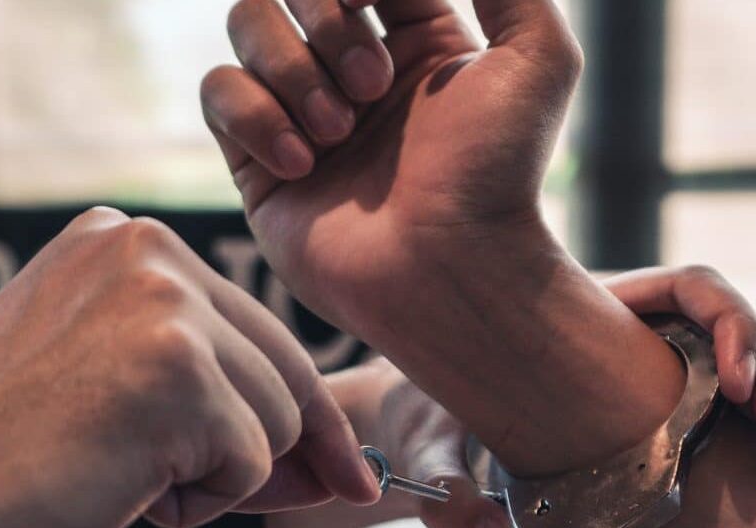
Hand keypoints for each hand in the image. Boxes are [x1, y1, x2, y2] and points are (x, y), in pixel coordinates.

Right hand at [0, 207, 378, 527]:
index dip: (294, 414)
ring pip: (275, 422)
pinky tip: (109, 490)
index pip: (253, 328)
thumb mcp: (98, 399)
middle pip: (284, 371)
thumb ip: (200, 396)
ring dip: (211, 482)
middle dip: (266, 454)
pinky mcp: (178, 369)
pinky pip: (251, 465)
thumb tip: (333, 459)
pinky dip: (195, 505)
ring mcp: (164, 302)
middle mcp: (146, 249)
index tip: (345, 472)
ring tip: (104, 480)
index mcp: (118, 243)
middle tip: (186, 498)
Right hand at [203, 0, 577, 340]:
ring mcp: (297, 110)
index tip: (375, 4)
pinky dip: (256, 116)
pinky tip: (305, 164)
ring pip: (245, 22)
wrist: (447, 272)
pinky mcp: (255, 160)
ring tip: (338, 132)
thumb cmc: (497, 174)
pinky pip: (217, 91)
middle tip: (374, 88)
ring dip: (290, 67)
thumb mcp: (537, 57)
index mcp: (415, 35)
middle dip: (327, 22)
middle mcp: (350, 65)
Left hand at [266, 264, 755, 527]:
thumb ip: (452, 501)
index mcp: (594, 312)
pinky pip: (747, 433)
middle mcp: (642, 343)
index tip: (736, 380)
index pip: (692, 289)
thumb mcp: (425, 452)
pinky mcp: (678, 434)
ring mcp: (667, 388)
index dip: (728, 322)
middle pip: (738, 344)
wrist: (421, 434)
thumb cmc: (423, 422)